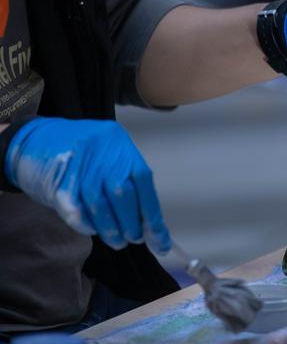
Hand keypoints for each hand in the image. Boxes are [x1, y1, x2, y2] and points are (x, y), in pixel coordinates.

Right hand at [4, 118, 170, 253]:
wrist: (31, 141)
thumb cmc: (79, 157)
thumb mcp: (108, 160)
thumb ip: (130, 185)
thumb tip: (153, 225)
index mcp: (119, 144)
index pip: (143, 181)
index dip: (152, 213)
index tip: (159, 238)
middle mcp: (101, 149)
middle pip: (122, 193)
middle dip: (131, 223)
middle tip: (134, 238)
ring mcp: (77, 162)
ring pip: (99, 204)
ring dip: (111, 229)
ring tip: (117, 240)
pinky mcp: (55, 178)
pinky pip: (75, 209)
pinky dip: (86, 225)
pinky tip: (92, 229)